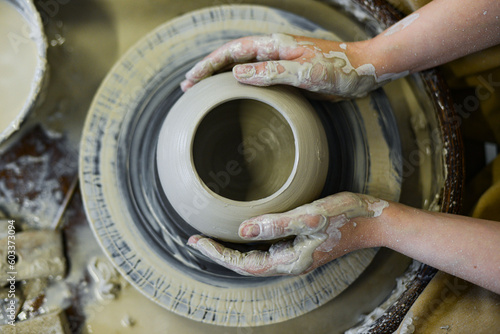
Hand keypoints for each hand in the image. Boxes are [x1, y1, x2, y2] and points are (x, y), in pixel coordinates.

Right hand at [180, 33, 385, 98]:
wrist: (364, 71)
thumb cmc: (339, 69)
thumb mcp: (304, 72)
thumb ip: (271, 72)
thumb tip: (237, 73)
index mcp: (274, 46)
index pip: (232, 52)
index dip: (208, 65)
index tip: (190, 80)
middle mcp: (273, 52)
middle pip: (231, 58)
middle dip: (207, 71)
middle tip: (187, 87)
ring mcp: (279, 64)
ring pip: (242, 69)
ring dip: (221, 79)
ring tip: (203, 92)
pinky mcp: (287, 77)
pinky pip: (257, 80)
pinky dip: (240, 87)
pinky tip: (236, 97)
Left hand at [187, 192, 388, 275]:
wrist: (373, 220)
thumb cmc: (345, 216)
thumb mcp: (310, 217)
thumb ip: (276, 225)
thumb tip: (242, 231)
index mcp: (290, 260)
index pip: (243, 263)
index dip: (218, 254)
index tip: (196, 241)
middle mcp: (290, 262)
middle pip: (245, 265)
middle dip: (219, 254)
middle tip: (196, 241)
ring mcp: (295, 255)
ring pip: (254, 260)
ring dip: (231, 251)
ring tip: (212, 240)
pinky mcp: (301, 246)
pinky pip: (266, 251)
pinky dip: (248, 246)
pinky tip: (244, 235)